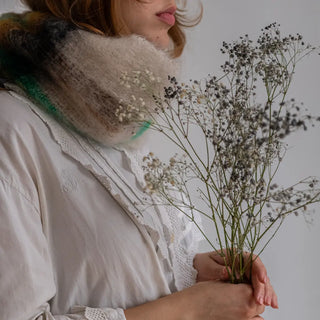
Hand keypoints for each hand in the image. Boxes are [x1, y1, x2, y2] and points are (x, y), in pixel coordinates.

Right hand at [125, 280, 264, 319]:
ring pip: (258, 315)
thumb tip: (245, 285)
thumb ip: (238, 284)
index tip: (248, 281)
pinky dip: (250, 318)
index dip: (253, 283)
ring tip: (241, 302)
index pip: (258, 287)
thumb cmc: (201, 294)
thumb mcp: (221, 281)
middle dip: (255, 296)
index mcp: (244, 294)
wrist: (190, 309)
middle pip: (260, 303)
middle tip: (244, 291)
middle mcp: (247, 310)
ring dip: (253, 309)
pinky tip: (239, 312)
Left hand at [193, 250, 277, 308]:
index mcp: (235, 255)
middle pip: (259, 272)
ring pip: (262, 281)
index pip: (252, 259)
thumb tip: (228, 272)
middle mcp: (243, 263)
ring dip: (267, 292)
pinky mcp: (245, 282)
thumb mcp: (207, 265)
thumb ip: (218, 269)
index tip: (262, 280)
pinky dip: (265, 295)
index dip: (259, 269)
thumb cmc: (202, 265)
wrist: (197, 270)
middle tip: (263, 300)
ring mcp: (245, 272)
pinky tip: (271, 303)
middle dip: (264, 286)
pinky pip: (257, 288)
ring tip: (269, 304)